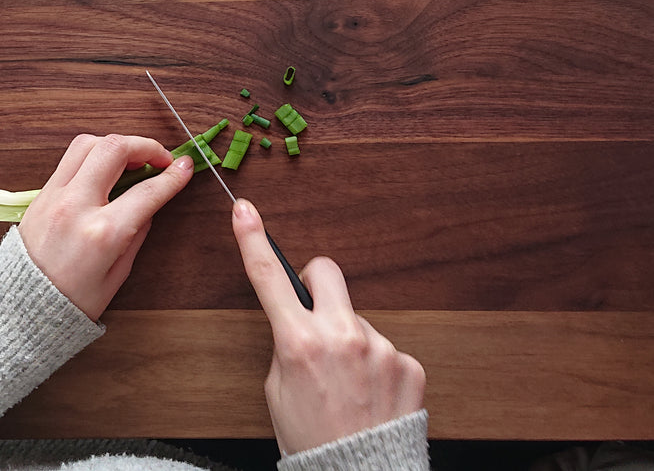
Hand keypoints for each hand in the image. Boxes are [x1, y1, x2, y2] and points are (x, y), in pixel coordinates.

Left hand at [19, 134, 192, 320]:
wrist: (20, 308)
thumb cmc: (70, 302)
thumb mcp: (117, 276)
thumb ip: (137, 234)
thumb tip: (150, 203)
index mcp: (101, 234)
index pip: (147, 191)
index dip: (173, 176)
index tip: (185, 167)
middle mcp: (76, 207)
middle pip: (113, 148)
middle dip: (145, 145)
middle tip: (160, 157)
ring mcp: (54, 196)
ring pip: (87, 143)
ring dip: (115, 144)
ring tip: (132, 160)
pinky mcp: (40, 194)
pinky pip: (69, 160)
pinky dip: (93, 156)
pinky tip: (106, 170)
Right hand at [231, 198, 425, 455]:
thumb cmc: (313, 443)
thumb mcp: (278, 393)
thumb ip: (288, 349)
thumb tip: (300, 327)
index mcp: (299, 343)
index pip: (268, 278)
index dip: (252, 239)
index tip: (245, 211)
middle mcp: (342, 336)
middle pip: (327, 272)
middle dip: (317, 284)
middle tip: (314, 313)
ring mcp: (380, 347)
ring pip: (358, 322)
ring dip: (351, 343)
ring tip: (350, 388)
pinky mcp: (408, 362)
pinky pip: (387, 350)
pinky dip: (377, 369)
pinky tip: (372, 398)